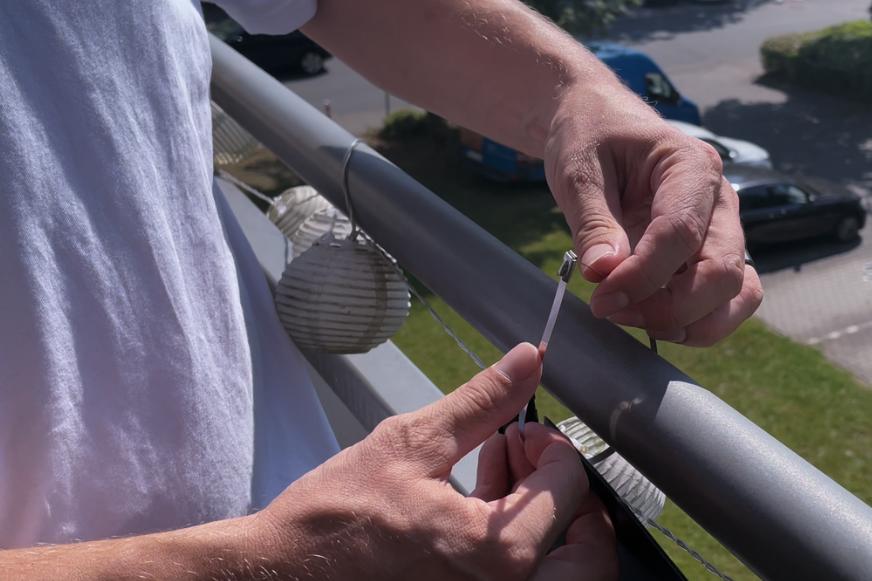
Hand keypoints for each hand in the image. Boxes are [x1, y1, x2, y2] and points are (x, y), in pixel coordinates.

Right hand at [253, 343, 616, 579]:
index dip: (551, 444)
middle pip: (575, 533)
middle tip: (518, 445)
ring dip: (535, 502)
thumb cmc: (336, 517)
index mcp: (499, 553)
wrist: (284, 573)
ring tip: (492, 461)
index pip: (570, 488)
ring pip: (550, 554)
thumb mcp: (413, 443)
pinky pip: (516, 571)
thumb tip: (529, 360)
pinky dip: (511, 530)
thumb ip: (482, 401)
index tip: (521, 426)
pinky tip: (475, 495)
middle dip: (552, 479)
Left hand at [544, 87, 762, 345]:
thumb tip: (604, 273)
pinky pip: (726, 299)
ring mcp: (722, 229)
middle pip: (721, 271)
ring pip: (736, 293)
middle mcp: (720, 200)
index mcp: (691, 165)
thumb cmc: (589, 137)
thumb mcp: (578, 171)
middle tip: (609, 310)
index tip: (601, 299)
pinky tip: (650, 319)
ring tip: (631, 319)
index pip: (681, 234)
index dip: (642, 277)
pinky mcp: (712, 253)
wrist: (599, 123)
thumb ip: (593, 223)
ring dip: (688, 321)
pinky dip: (696, 321)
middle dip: (667, 307)